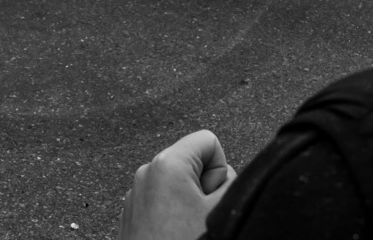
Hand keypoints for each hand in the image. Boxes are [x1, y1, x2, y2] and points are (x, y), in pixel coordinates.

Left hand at [118, 130, 236, 239]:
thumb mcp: (223, 212)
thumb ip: (237, 185)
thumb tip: (238, 179)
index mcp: (167, 164)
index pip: (209, 142)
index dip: (222, 172)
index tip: (214, 199)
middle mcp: (146, 173)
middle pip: (195, 165)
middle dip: (207, 190)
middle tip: (202, 218)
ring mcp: (136, 195)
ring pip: (181, 187)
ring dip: (192, 206)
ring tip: (189, 231)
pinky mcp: (133, 216)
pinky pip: (165, 203)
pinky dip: (175, 217)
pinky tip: (177, 236)